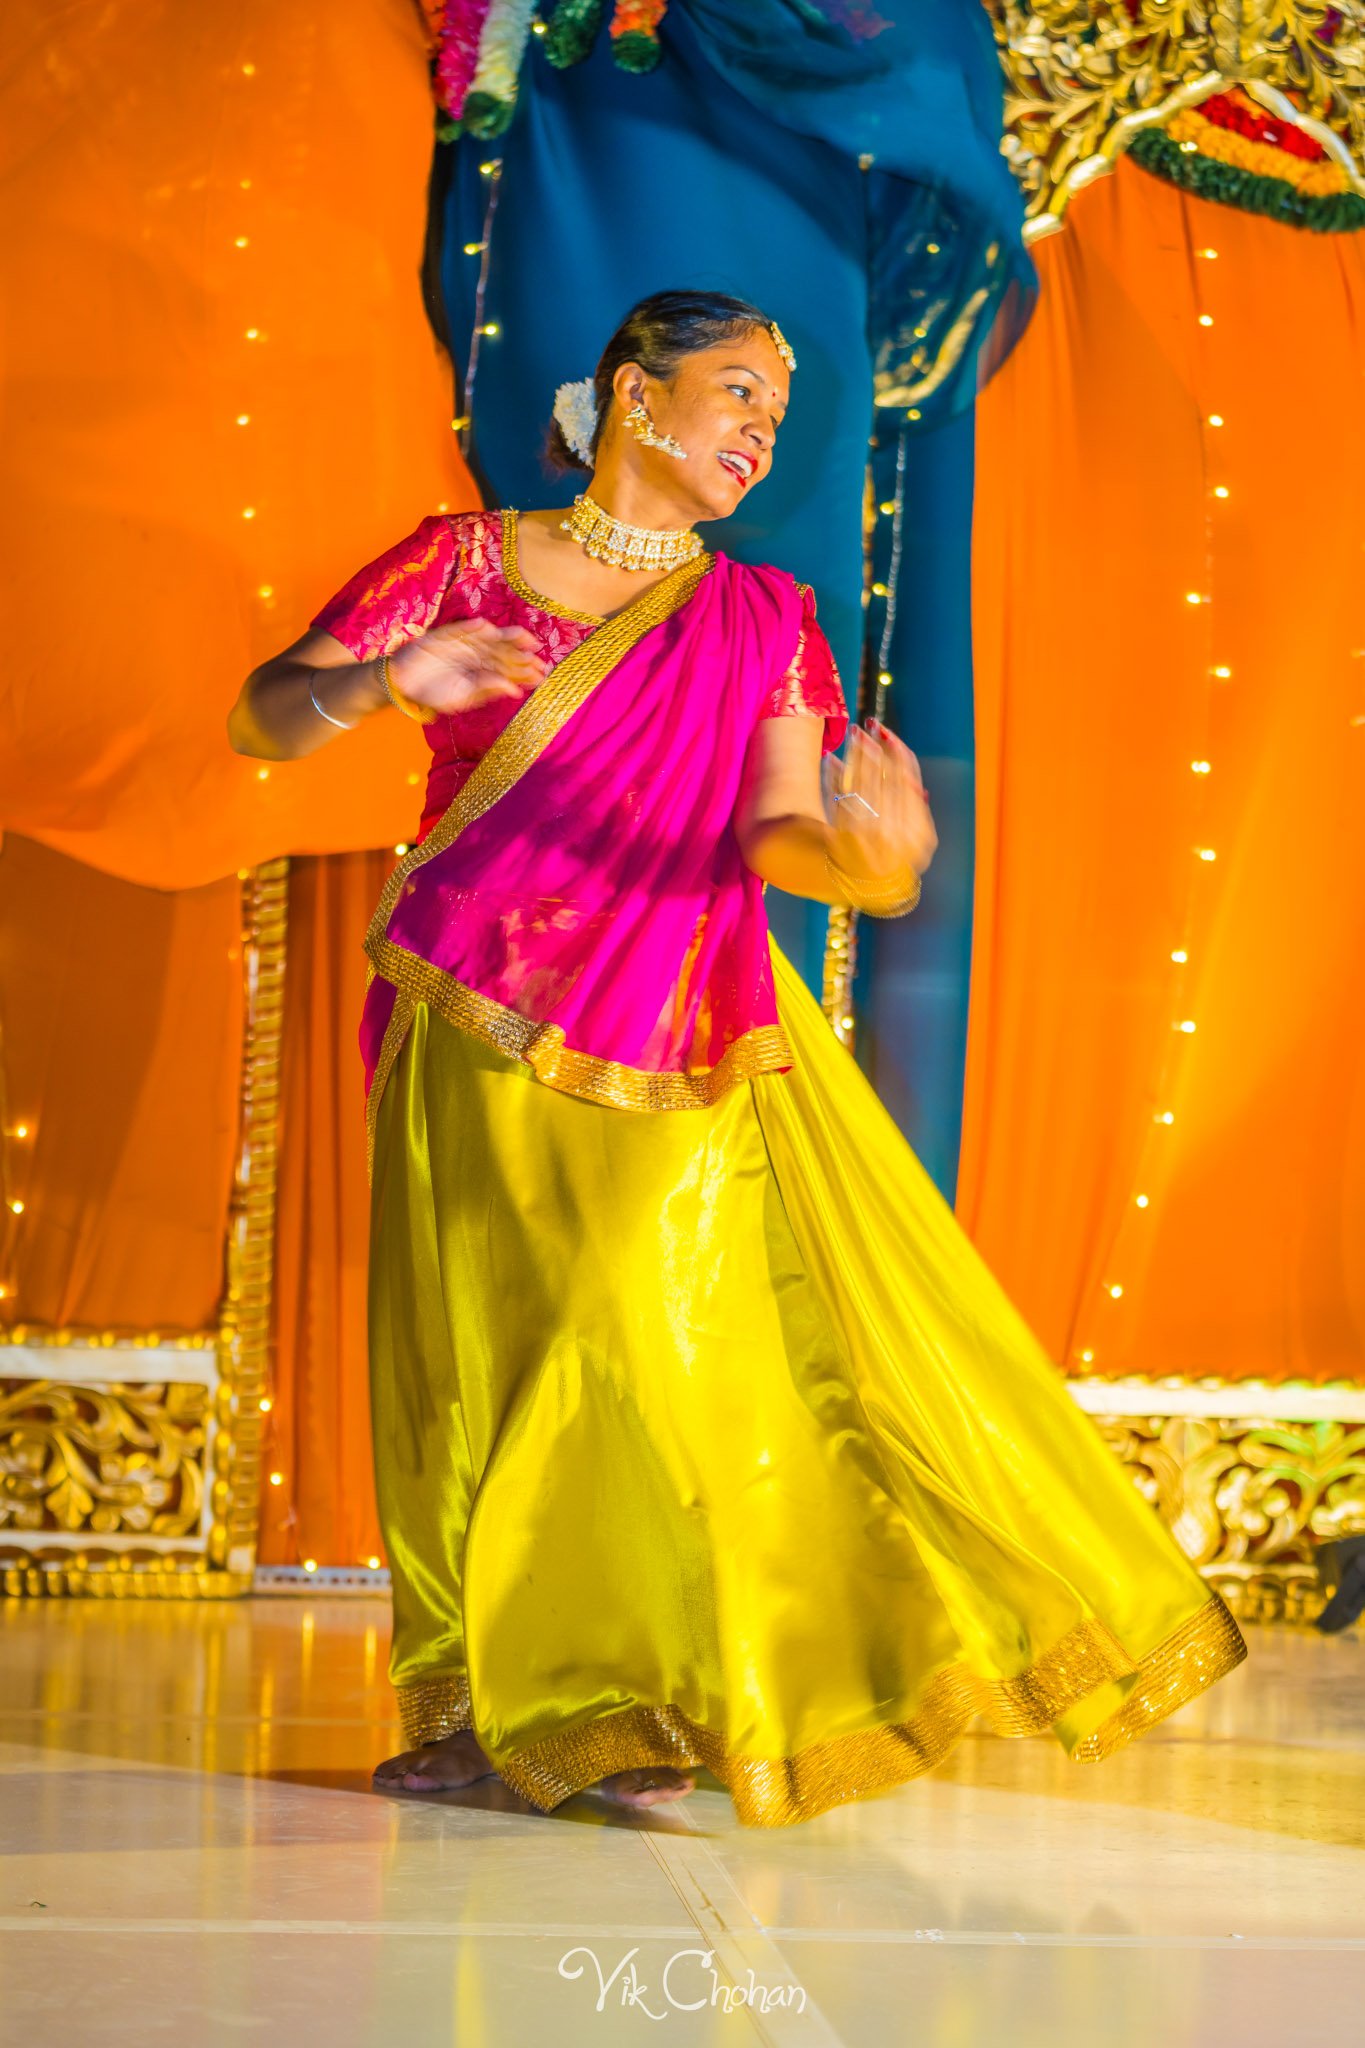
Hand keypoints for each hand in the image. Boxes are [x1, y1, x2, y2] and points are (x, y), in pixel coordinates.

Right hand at [386, 618, 547, 718]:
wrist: (403, 683)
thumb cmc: (433, 694)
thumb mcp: (462, 698)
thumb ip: (486, 691)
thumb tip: (515, 690)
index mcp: (483, 673)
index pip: (508, 671)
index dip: (525, 672)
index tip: (542, 674)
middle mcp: (477, 656)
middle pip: (504, 653)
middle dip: (522, 656)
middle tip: (538, 658)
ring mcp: (463, 644)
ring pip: (490, 638)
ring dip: (507, 637)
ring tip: (524, 637)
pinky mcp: (446, 635)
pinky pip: (460, 629)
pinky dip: (470, 627)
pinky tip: (484, 627)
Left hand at [822, 719, 937, 882]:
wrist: (851, 887)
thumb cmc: (881, 855)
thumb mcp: (908, 837)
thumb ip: (914, 810)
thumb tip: (920, 785)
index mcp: (921, 839)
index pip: (910, 785)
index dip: (900, 756)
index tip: (888, 736)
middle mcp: (899, 843)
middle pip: (887, 782)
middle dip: (877, 750)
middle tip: (867, 727)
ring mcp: (870, 845)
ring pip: (865, 786)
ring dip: (858, 756)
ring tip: (853, 737)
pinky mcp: (842, 845)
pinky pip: (840, 800)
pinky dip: (835, 777)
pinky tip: (831, 761)